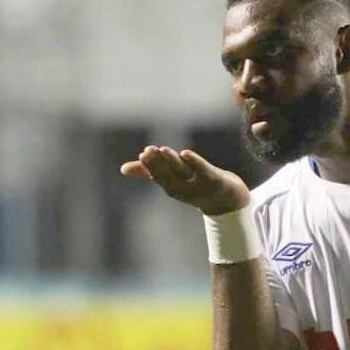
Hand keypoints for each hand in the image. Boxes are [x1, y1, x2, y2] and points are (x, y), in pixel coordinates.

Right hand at [120, 146, 250, 215]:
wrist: (226, 199)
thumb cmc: (194, 185)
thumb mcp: (171, 179)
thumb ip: (148, 172)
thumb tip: (123, 169)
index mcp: (172, 187)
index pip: (159, 177)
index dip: (150, 167)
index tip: (142, 155)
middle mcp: (184, 188)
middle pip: (169, 175)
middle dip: (158, 164)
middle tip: (147, 152)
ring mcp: (199, 184)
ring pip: (183, 171)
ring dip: (173, 162)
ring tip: (162, 150)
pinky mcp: (214, 179)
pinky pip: (203, 170)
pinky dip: (195, 163)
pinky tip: (186, 153)